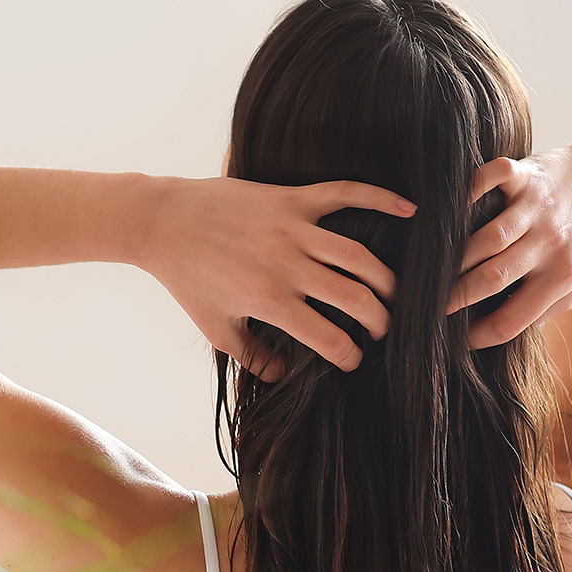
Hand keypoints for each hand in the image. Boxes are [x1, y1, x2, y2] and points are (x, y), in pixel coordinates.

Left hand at [143, 177, 416, 379]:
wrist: (162, 221)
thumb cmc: (188, 279)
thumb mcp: (216, 327)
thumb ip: (253, 357)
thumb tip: (284, 377)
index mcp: (270, 301)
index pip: (329, 338)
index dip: (349, 356)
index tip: (354, 361)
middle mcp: (287, 265)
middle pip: (355, 299)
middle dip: (380, 321)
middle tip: (384, 331)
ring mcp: (292, 228)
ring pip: (359, 256)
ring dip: (386, 280)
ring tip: (394, 295)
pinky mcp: (291, 198)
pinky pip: (345, 194)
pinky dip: (380, 198)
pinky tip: (410, 209)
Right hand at [447, 140, 571, 348]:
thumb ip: (542, 306)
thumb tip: (495, 329)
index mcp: (563, 278)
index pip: (511, 320)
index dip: (478, 337)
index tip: (456, 341)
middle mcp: (551, 244)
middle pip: (492, 280)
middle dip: (454, 298)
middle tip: (430, 307)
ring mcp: (538, 208)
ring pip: (485, 239)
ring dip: (453, 258)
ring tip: (432, 272)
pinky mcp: (528, 174)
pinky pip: (490, 181)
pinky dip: (467, 193)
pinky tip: (448, 213)